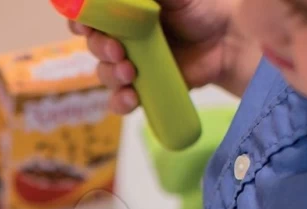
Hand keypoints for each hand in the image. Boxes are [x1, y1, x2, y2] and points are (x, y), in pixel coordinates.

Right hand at [71, 0, 260, 109]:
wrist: (226, 41)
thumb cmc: (199, 9)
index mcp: (122, 12)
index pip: (88, 16)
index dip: (80, 21)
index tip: (84, 25)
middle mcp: (122, 38)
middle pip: (93, 45)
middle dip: (99, 48)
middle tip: (117, 50)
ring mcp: (131, 65)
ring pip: (105, 73)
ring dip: (110, 75)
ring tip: (129, 73)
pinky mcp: (143, 90)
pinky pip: (120, 100)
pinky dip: (120, 102)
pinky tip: (131, 98)